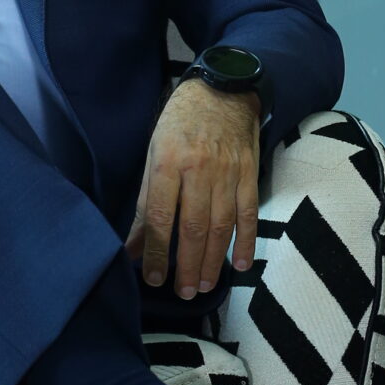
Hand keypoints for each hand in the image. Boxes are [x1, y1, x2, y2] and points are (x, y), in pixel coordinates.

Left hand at [126, 79, 260, 300]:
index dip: (157, 251)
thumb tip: (135, 246)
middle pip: (193, 227)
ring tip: (204, 285)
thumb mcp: (153, 154)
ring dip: (213, 260)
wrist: (223, 91)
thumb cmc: (179, 123)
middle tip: (183, 292)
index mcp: (168, 162)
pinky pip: (249, 213)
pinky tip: (240, 264)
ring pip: (221, 225)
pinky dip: (247, 241)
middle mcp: (199, 170)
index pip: (161, 216)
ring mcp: (227, 173)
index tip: (152, 278)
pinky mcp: (249, 174)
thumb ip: (146, 202)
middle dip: (187, 264)